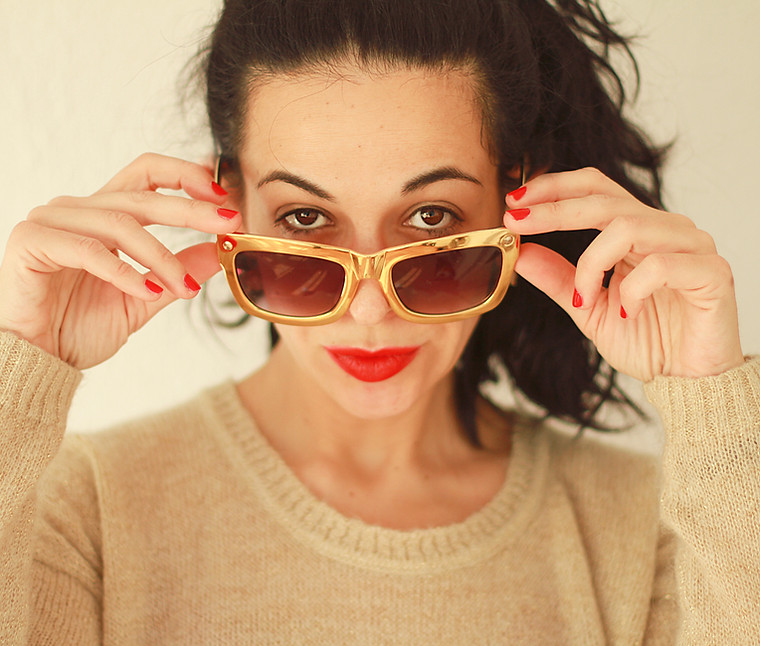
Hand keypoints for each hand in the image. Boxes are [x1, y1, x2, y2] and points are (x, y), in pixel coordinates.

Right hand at [0, 153, 239, 368]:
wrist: (39, 360)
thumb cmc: (80, 327)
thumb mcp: (145, 297)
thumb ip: (178, 271)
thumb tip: (219, 251)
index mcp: (105, 216)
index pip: (146, 175)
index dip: (185, 176)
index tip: (222, 196)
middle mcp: (78, 210)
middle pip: (142, 196)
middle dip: (191, 210)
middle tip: (228, 224)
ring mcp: (52, 221)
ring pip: (120, 223)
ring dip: (161, 257)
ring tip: (184, 287)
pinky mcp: (32, 241)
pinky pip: (88, 250)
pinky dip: (124, 272)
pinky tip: (148, 291)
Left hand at [504, 168, 744, 380]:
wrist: (689, 381)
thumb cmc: (648, 340)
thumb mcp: (589, 309)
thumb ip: (559, 280)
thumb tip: (521, 253)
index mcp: (637, 231)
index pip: (595, 189)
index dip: (554, 188)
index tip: (514, 201)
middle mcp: (665, 230)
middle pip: (605, 199)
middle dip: (555, 209)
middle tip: (517, 223)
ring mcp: (692, 247)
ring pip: (629, 227)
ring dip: (592, 263)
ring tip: (585, 298)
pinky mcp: (712, 273)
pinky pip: (661, 266)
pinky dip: (631, 291)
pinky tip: (628, 314)